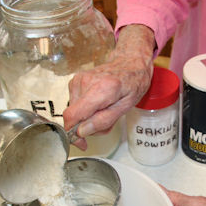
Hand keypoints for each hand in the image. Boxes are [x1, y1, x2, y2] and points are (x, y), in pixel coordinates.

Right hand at [63, 25, 154, 148]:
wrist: (130, 62)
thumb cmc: (132, 83)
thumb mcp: (125, 107)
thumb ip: (103, 121)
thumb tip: (82, 131)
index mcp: (101, 89)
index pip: (73, 115)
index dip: (73, 133)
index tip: (81, 142)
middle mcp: (85, 82)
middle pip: (74, 116)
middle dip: (86, 126)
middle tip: (105, 122)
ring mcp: (78, 80)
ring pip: (74, 111)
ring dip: (87, 118)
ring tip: (104, 110)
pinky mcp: (75, 81)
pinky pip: (75, 104)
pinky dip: (85, 109)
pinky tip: (98, 103)